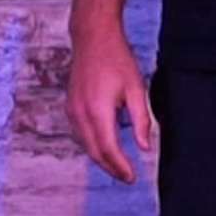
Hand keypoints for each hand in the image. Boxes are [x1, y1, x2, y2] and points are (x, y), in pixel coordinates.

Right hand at [69, 25, 156, 182]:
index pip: (108, 149)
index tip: (132, 177)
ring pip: (86, 144)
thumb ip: (141, 120)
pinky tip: (105, 146)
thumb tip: (145, 147)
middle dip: (111, 168)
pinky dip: (93, 145)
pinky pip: (81, 133)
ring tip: (118, 166)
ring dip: (101, 158)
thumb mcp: (136, 89)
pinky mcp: (70, 106)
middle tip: (127, 177)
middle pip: (94, 152)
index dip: (120, 166)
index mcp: (98, 110)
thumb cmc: (117, 59)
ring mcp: (72, 110)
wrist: (93, 38)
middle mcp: (81, 113)